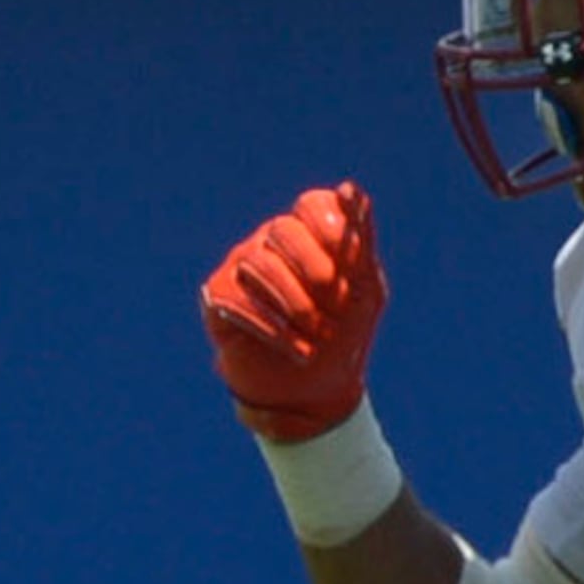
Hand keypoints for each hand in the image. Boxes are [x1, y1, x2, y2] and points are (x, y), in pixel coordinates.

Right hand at [201, 184, 385, 440]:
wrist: (313, 395)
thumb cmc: (342, 337)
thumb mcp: (364, 291)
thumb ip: (360, 242)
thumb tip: (353, 189)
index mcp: (310, 235)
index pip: (312, 205)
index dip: (329, 223)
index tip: (350, 256)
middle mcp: (272, 244)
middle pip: (284, 230)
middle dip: (314, 266)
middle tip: (335, 302)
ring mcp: (242, 268)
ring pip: (258, 263)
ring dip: (295, 303)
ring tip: (318, 337)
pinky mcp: (219, 299)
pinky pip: (236, 299)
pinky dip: (272, 328)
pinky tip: (298, 351)